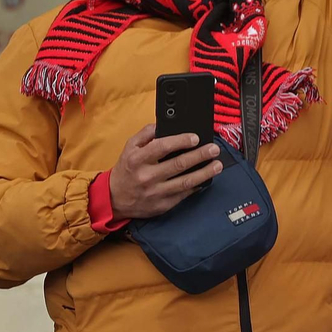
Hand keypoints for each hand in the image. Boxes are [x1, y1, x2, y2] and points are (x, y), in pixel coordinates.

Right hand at [108, 122, 222, 219]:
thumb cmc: (125, 170)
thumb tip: (162, 125)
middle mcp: (147, 176)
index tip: (195, 138)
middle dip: (199, 155)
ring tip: (217, 165)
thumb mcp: (129, 147)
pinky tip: (205, 179)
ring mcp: (155, 192)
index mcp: (137, 159)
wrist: (115, 198)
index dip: (181, 141)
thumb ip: (145, 134)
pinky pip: (183, 195)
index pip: (162, 147)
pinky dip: (196, 186)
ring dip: (204, 173)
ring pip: (185, 182)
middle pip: (178, 164)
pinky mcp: (162, 205)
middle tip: (213, 149)